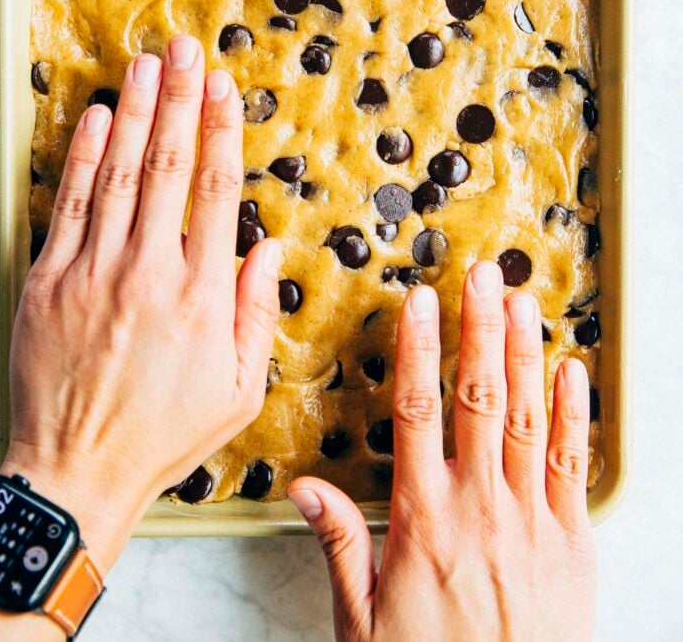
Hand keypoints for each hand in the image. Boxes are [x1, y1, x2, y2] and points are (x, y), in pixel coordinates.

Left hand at [1, 35, 281, 575]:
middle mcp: (150, 271)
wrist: (77, 471)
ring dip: (137, 112)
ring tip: (147, 64)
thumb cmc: (164, 434)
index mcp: (201, 295)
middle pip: (169, 166)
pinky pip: (70, 206)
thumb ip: (255, 314)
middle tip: (184, 49)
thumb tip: (267, 249)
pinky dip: (85, 157)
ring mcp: (95, 272)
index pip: (217, 191)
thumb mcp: (238, 389)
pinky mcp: (50, 282)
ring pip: (120, 174)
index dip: (221, 129)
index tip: (223, 86)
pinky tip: (100, 118)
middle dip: (179, 99)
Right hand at [288, 263, 595, 641]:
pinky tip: (570, 371)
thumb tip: (307, 487)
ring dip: (525, 353)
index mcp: (425, 517)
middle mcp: (480, 506)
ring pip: (528, 418)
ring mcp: (531, 520)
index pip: (418, 411)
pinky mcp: (572, 542)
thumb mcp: (361, 620)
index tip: (422, 302)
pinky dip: (574, 414)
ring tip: (522, 301)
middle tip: (483, 275)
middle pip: (478, 396)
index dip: (420, 349)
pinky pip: (574, 465)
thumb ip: (340, 543)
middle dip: (480, 327)